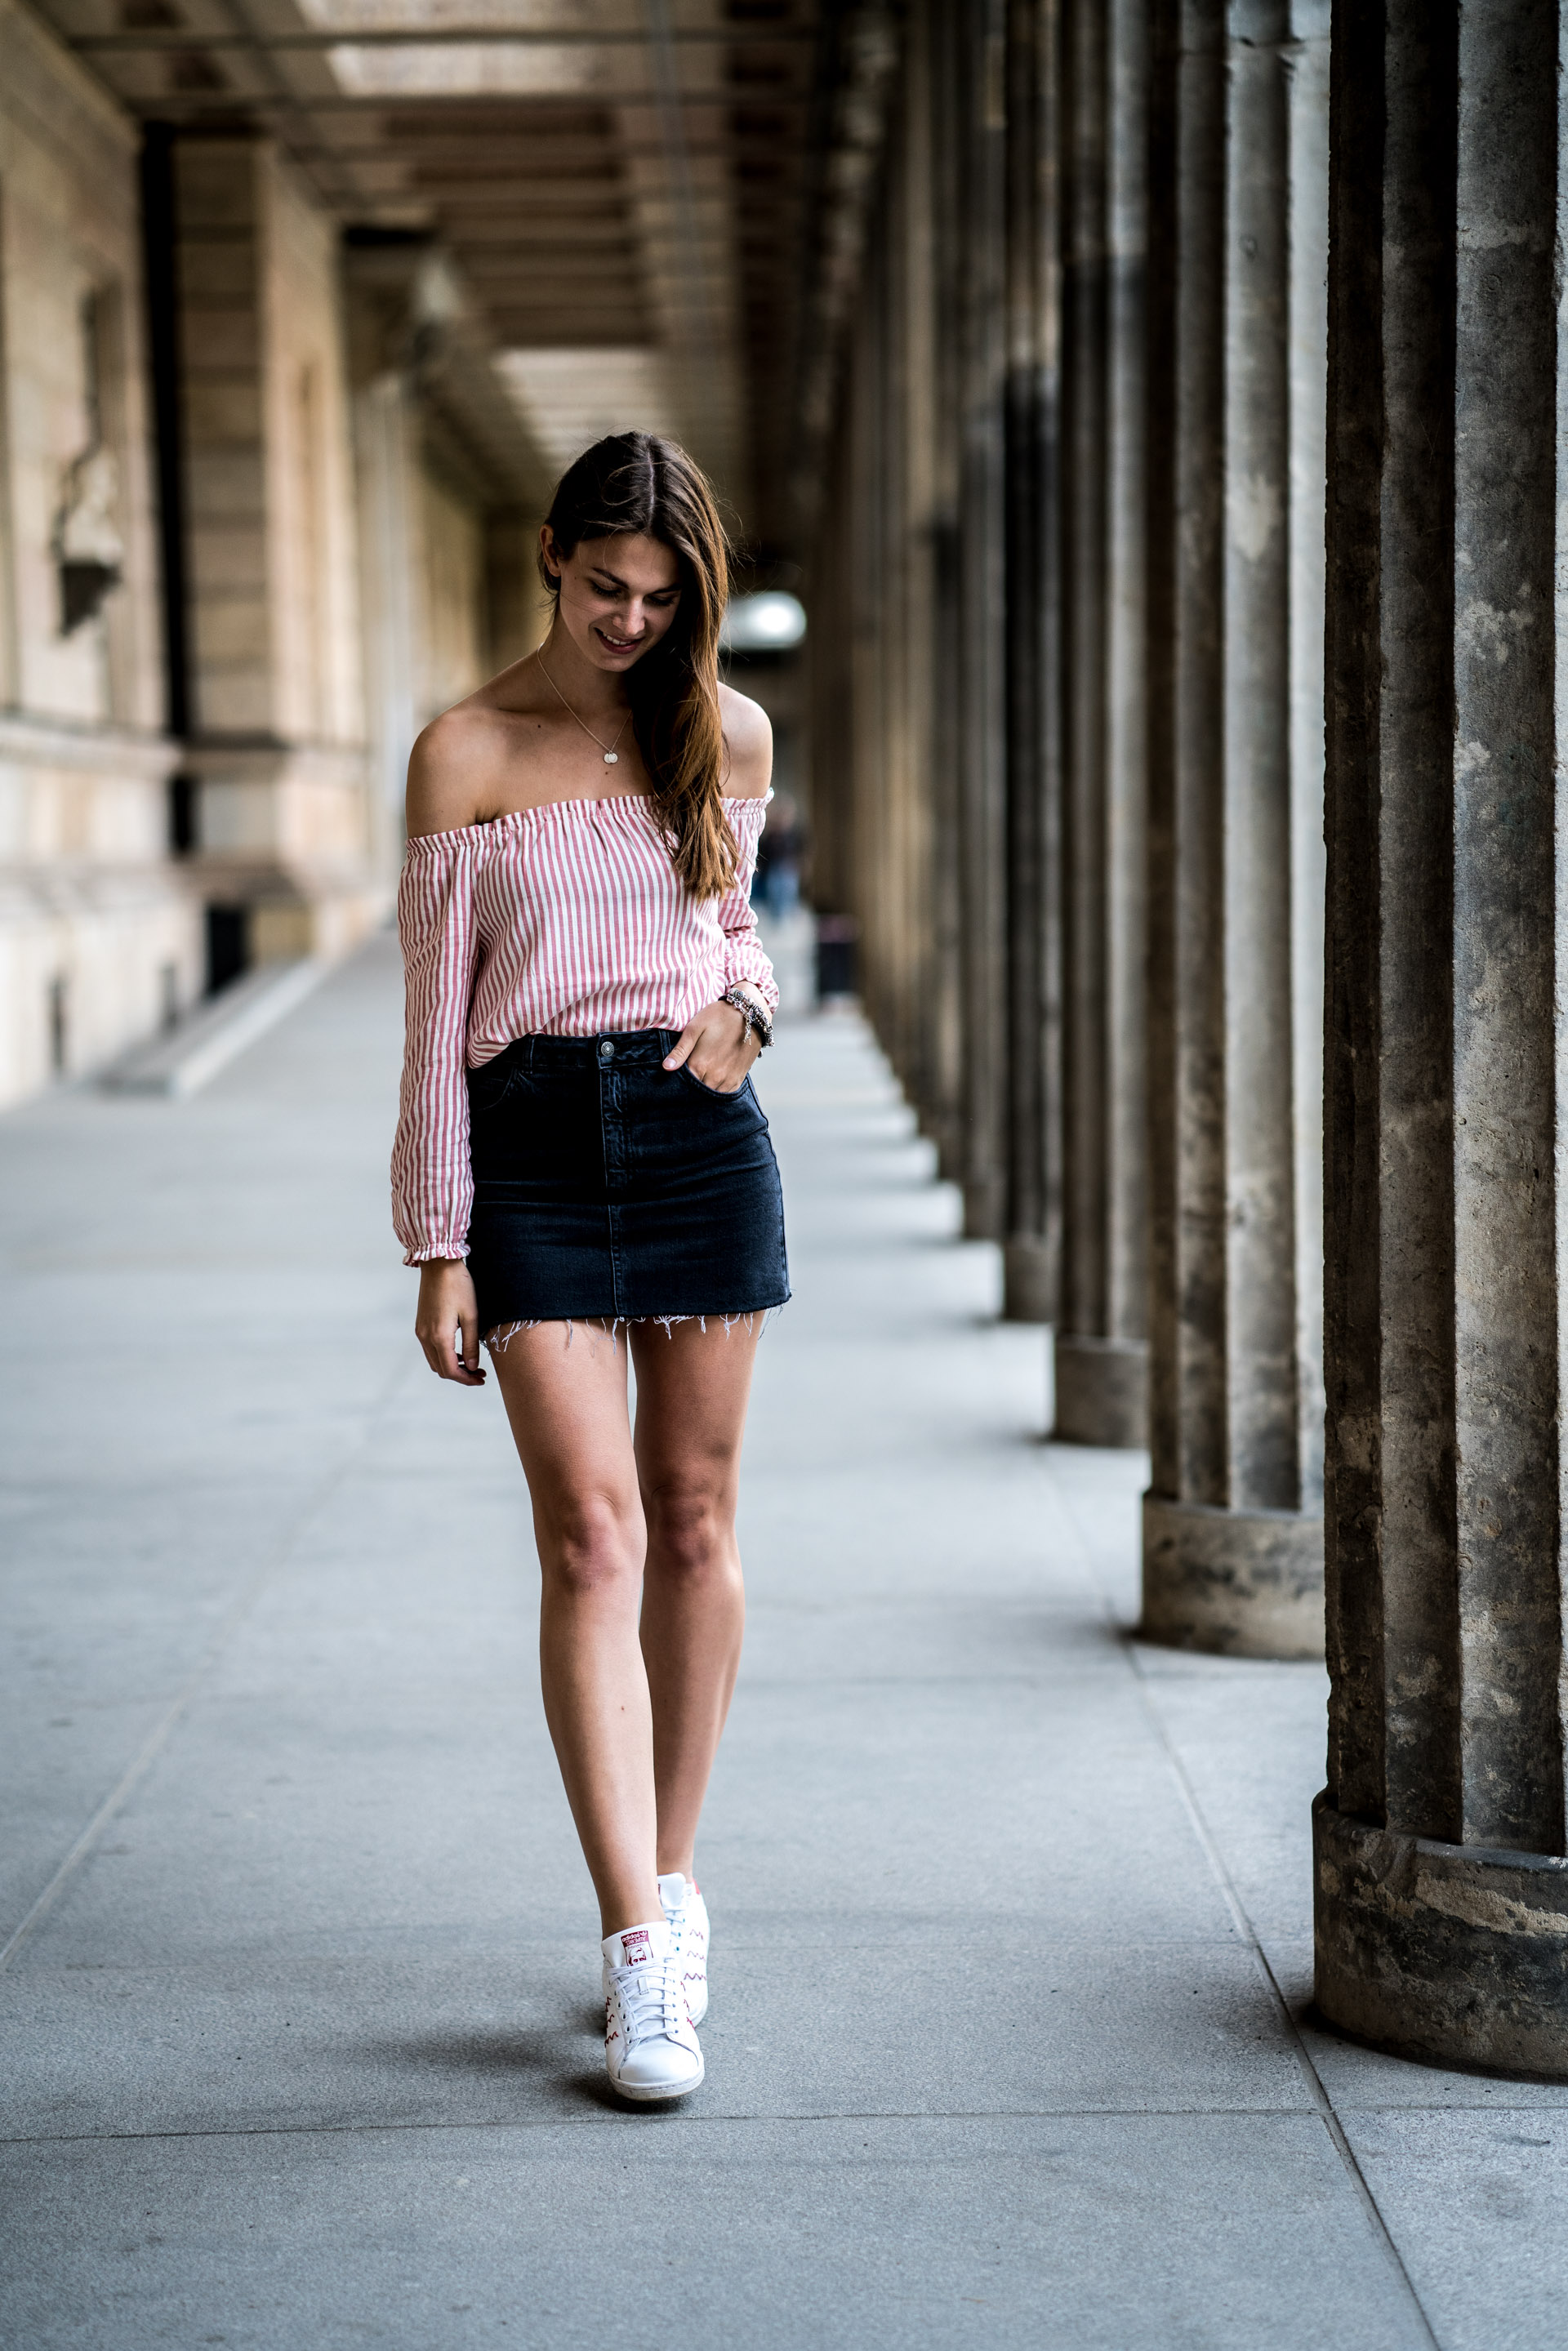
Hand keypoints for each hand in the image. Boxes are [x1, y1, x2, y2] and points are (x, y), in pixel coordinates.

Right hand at [414, 1258, 486, 1384]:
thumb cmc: (459, 1286)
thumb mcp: (471, 1315)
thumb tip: (472, 1367)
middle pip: (441, 1369)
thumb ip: (471, 1344)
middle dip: (460, 1375)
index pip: (451, 1370)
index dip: (467, 1379)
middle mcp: (426, 1337)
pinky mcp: (420, 1325)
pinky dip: (443, 1356)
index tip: (481, 1378)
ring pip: (434, 1361)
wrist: (439, 1264)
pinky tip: (458, 1350)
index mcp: (439, 1336)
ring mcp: (420, 1331)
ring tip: (471, 1363)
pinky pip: (430, 1349)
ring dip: (451, 1366)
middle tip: (479, 1373)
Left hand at [663, 998, 760, 1093]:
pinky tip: (713, 1080)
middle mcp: (714, 1077)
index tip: (676, 1075)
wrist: (749, 1014)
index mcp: (700, 1065)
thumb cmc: (719, 1017)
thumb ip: (680, 1050)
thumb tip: (666, 1067)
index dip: (678, 1081)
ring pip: (711, 1094)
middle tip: (690, 1073)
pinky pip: (724, 1093)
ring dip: (705, 1088)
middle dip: (691, 1087)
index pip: (683, 1084)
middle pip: (697, 1092)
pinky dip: (717, 1090)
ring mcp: (728, 1080)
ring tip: (702, 1076)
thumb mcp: (695, 1028)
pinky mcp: (738, 1079)